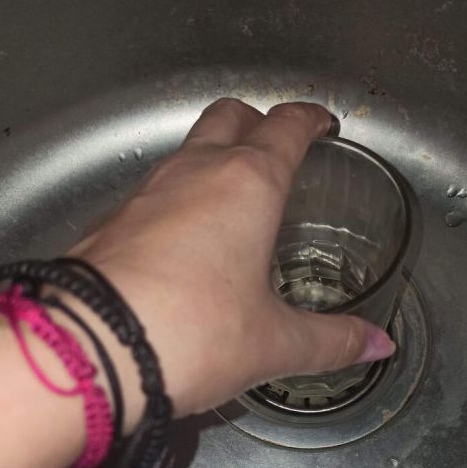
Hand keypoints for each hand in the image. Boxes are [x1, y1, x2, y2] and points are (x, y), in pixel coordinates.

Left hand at [75, 99, 394, 424]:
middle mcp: (191, 174)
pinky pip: (149, 195)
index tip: (322, 124)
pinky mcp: (109, 224)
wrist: (89, 351)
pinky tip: (180, 245)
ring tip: (231, 201)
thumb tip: (377, 345)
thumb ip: (331, 340)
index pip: (286, 127)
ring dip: (210, 162)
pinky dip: (173, 203)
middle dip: (255, 123)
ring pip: (183, 152)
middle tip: (274, 146)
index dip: (310, 120)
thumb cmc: (190, 333)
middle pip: (227, 116)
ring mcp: (143, 194)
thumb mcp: (273, 343)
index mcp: (247, 185)